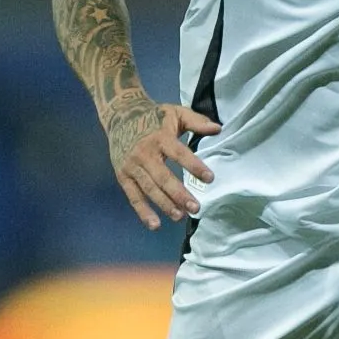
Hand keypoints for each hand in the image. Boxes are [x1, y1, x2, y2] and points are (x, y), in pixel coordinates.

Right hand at [106, 97, 219, 229]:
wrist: (120, 115)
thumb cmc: (154, 116)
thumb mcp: (176, 113)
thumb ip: (197, 121)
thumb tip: (218, 129)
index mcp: (160, 137)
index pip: (179, 153)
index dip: (194, 166)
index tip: (209, 179)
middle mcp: (144, 153)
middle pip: (163, 177)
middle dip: (179, 194)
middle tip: (195, 208)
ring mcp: (132, 166)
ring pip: (149, 189)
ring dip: (164, 204)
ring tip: (180, 216)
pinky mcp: (123, 175)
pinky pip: (133, 196)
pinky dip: (143, 211)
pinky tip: (155, 225)